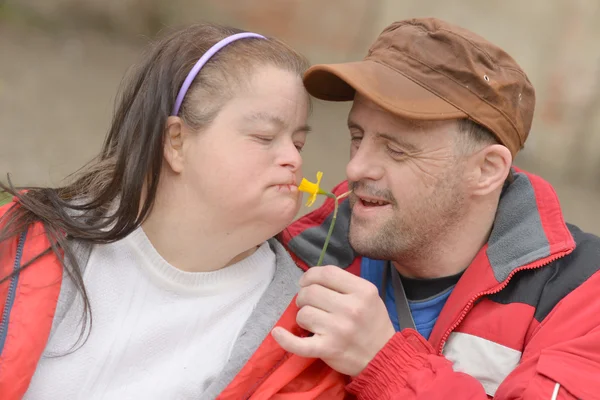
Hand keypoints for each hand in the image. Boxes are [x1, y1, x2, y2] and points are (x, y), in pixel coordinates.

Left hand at [272, 265, 395, 375]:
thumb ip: (344, 284)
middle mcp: (351, 308)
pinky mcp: (328, 349)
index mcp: (362, 291)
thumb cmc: (372, 323)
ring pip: (303, 313)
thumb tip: (310, 278)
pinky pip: (299, 343)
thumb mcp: (368, 296)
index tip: (306, 282)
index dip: (310, 275)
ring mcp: (339, 329)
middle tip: (310, 305)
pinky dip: (285, 339)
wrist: (383, 356)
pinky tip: (278, 333)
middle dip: (304, 297)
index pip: (326, 273)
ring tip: (314, 323)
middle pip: (310, 292)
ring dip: (304, 317)